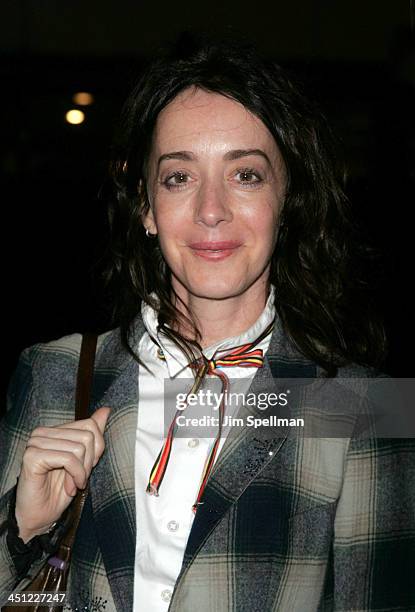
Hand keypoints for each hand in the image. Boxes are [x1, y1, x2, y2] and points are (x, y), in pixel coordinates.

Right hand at [15, 406, 110, 542]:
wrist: (39, 517)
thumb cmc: (59, 491)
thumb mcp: (83, 461)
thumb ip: (92, 434)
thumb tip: (106, 410)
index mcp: (55, 430)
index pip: (90, 425)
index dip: (96, 449)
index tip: (88, 468)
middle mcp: (43, 432)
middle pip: (87, 436)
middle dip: (90, 462)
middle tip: (80, 479)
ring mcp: (36, 443)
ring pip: (79, 447)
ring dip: (82, 472)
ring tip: (74, 484)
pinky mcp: (33, 456)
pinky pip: (68, 459)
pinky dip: (75, 475)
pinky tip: (69, 488)